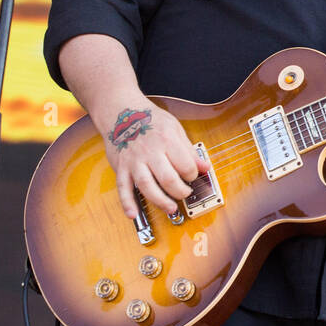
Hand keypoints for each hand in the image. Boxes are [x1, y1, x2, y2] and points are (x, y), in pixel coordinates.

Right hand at [98, 101, 209, 219]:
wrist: (122, 112)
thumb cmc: (150, 120)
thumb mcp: (175, 129)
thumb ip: (189, 150)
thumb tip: (205, 167)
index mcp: (167, 140)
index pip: (185, 165)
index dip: (192, 174)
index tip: (192, 176)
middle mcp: (149, 152)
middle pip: (167, 178)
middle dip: (180, 191)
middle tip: (186, 193)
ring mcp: (134, 161)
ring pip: (146, 185)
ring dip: (159, 200)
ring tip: (171, 208)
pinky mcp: (120, 168)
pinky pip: (122, 187)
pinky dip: (127, 202)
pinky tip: (133, 214)